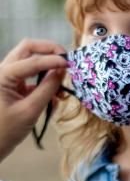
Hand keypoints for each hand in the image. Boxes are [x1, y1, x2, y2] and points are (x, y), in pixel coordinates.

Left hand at [0, 39, 66, 161]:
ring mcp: (8, 78)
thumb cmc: (6, 131)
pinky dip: (45, 83)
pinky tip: (55, 97)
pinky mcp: (14, 87)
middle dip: (49, 51)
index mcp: (2, 75)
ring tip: (63, 85)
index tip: (71, 64)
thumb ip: (47, 88)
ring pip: (30, 62)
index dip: (53, 60)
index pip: (32, 60)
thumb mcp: (30, 110)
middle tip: (67, 59)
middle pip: (28, 50)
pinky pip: (32, 78)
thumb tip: (62, 71)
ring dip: (48, 68)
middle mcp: (3, 71)